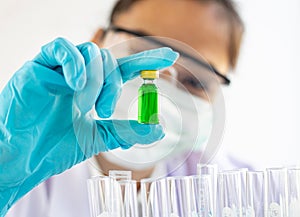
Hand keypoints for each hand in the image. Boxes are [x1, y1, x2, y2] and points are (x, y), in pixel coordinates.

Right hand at [0, 37, 178, 214]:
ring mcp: (59, 69)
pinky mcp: (38, 66)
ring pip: (90, 52)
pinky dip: (74, 63)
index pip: (124, 68)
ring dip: (95, 80)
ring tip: (85, 106)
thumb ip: (126, 130)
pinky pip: (60, 47)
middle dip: (113, 84)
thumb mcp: (98, 137)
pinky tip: (77, 85)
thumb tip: (158, 129)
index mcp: (93, 89)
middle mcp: (78, 76)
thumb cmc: (56, 147)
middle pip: (109, 59)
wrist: (23, 159)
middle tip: (104, 111)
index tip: (169, 57)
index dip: (146, 61)